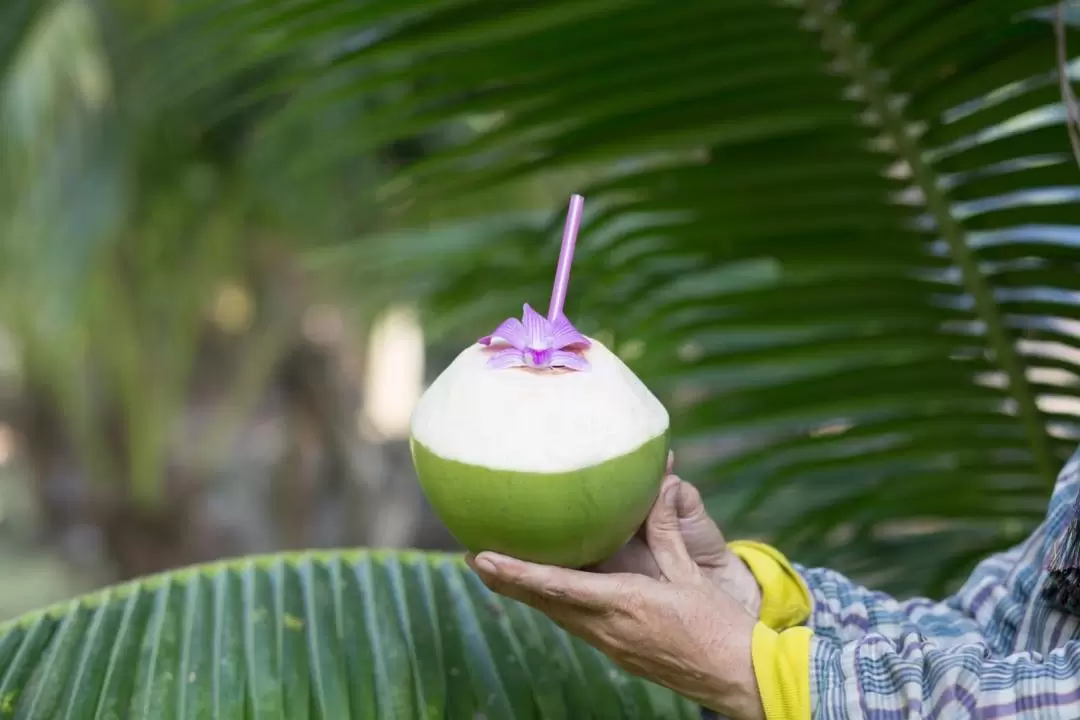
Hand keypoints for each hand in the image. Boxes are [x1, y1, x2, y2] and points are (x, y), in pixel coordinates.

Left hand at [467, 476, 764, 719]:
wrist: (739, 678)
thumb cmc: (720, 626)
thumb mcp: (692, 574)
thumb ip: (666, 532)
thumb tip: (654, 487)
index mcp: (626, 604)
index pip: (559, 587)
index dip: (518, 573)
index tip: (483, 558)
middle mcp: (608, 628)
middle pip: (544, 603)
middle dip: (506, 581)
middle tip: (474, 557)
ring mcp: (611, 644)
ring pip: (556, 614)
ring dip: (525, 592)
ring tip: (496, 568)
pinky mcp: (618, 650)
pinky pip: (575, 622)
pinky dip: (552, 601)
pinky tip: (545, 589)